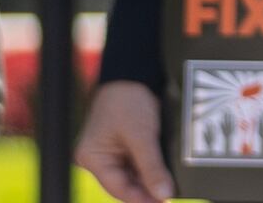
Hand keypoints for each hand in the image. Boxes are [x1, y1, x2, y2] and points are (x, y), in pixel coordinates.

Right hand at [76, 79, 175, 202]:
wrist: (134, 73)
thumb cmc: (129, 99)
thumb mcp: (141, 135)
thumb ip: (152, 167)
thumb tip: (163, 195)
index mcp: (92, 157)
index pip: (117, 187)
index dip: (141, 198)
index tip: (162, 202)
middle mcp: (98, 159)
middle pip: (125, 184)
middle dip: (147, 191)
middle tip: (170, 197)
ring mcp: (111, 154)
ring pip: (133, 177)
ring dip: (150, 181)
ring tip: (170, 188)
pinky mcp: (125, 148)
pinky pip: (138, 166)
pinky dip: (151, 171)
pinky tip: (165, 175)